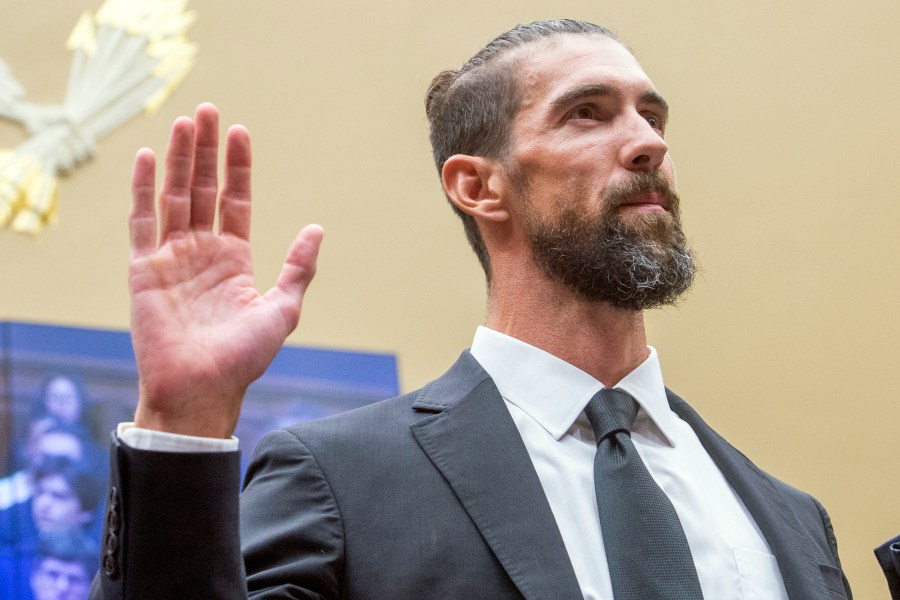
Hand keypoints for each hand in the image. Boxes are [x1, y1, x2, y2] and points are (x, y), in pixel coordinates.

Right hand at [129, 103, 322, 437]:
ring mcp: (171, 257)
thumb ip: (299, 268)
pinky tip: (146, 157)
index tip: (240, 132)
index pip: (235, 200)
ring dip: (178, 158)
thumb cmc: (244, 357)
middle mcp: (201, 252)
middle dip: (206, 150)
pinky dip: (142, 189)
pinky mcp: (144, 269)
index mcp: (233, 259)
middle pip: (203, 189)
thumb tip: (316, 228)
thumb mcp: (282, 308)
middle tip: (208, 111)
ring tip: (184, 121)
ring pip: (174, 196)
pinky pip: (142, 222)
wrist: (202, 388)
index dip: (238, 167)